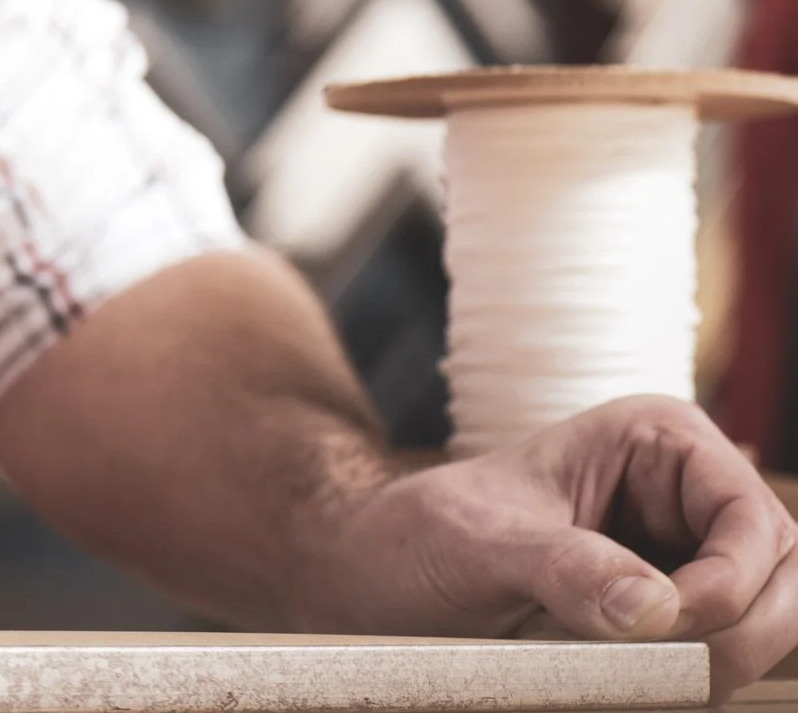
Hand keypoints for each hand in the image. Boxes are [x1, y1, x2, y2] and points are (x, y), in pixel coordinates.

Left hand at [324, 396, 797, 690]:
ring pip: (763, 631)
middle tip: (660, 678)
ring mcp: (690, 559)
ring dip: (709, 668)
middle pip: (783, 581)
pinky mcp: (673, 619)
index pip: (754, 521)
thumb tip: (653, 609)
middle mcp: (689, 496)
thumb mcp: (474, 545)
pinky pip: (718, 662)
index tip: (667, 629)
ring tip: (624, 679)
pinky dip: (687, 684)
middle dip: (736, 637)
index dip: (732, 584)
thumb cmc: (416, 539)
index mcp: (657, 442)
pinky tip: (629, 687)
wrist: (373, 576)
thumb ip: (562, 568)